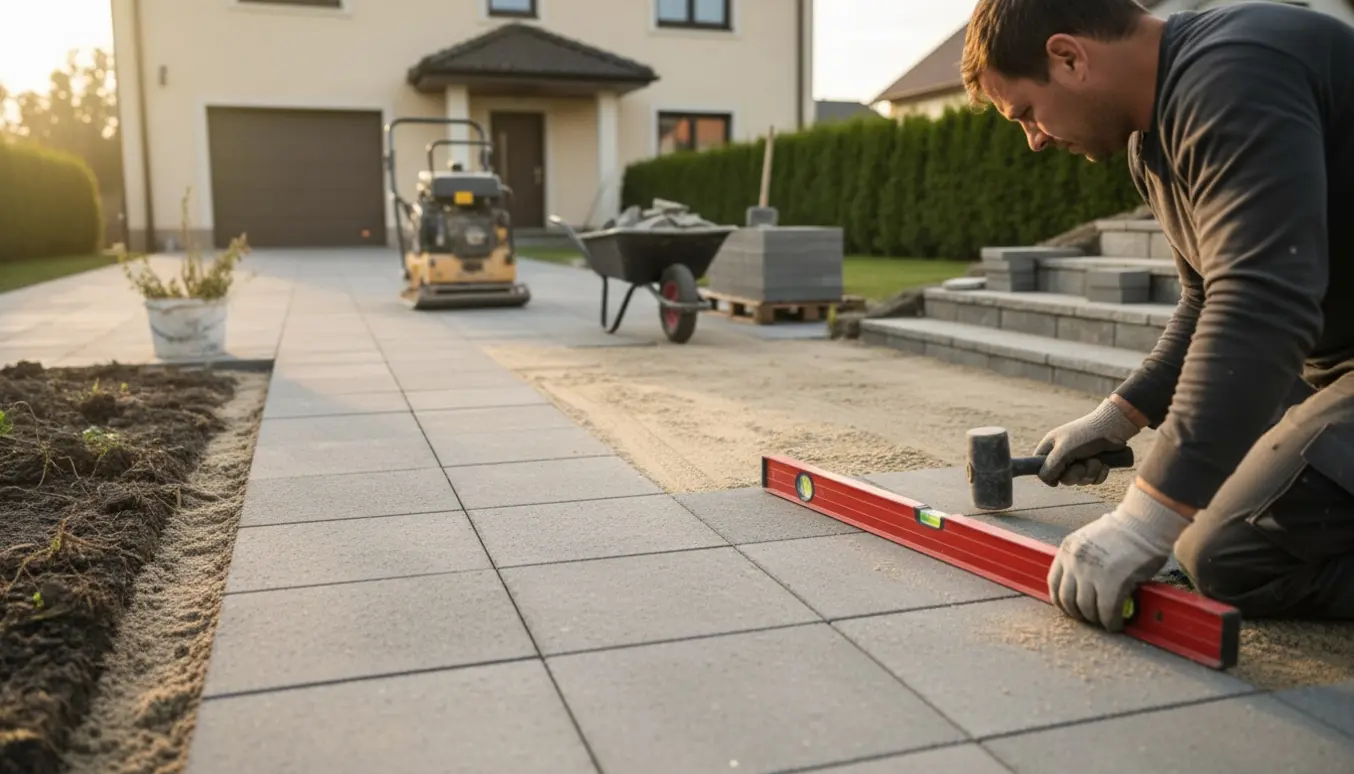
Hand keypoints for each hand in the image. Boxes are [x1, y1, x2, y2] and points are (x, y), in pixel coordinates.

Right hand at [1034, 398, 1140, 486]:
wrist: (1114, 428)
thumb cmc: (1085, 435)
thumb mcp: (1063, 450)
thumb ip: (1051, 466)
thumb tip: (1047, 480)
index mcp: (1052, 447)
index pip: (1041, 467)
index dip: (1047, 475)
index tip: (1056, 481)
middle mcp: (1064, 455)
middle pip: (1062, 477)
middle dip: (1075, 475)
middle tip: (1082, 467)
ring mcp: (1079, 461)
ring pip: (1079, 480)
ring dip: (1089, 473)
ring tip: (1096, 460)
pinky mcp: (1094, 465)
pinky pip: (1093, 479)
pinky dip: (1099, 474)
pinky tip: (1104, 464)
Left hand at [1047, 483, 1189, 630]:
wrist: (1143, 523)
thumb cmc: (1122, 532)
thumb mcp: (1089, 541)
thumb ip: (1081, 561)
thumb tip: (1083, 588)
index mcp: (1067, 550)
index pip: (1053, 583)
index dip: (1061, 601)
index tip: (1068, 609)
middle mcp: (1074, 562)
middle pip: (1067, 599)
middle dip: (1077, 613)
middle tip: (1088, 619)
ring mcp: (1091, 573)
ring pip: (1085, 608)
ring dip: (1094, 619)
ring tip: (1103, 621)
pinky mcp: (1112, 583)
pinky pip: (1107, 610)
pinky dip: (1111, 621)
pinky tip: (1115, 624)